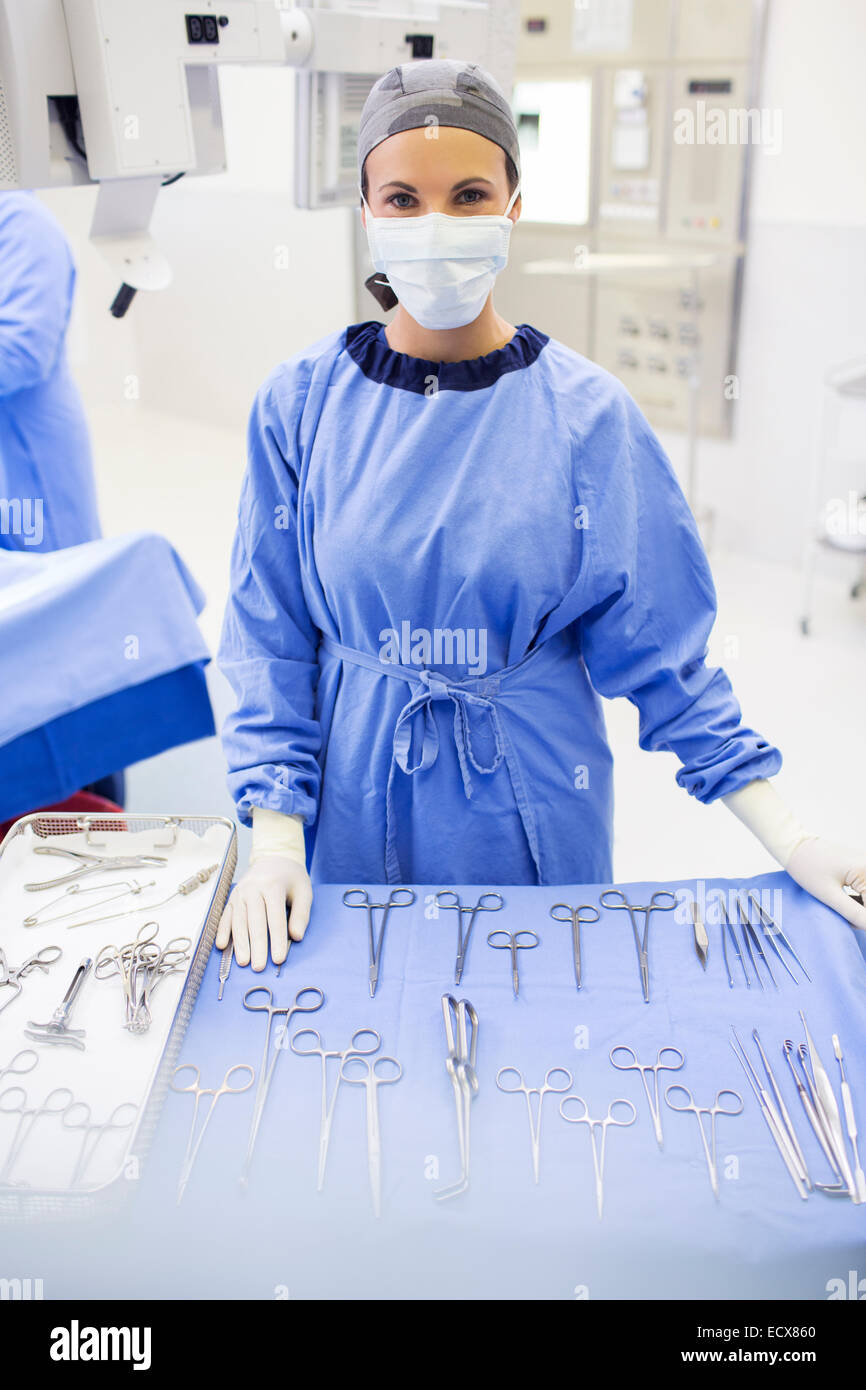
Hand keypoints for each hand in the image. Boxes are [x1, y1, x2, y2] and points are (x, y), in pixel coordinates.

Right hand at [215, 855, 312, 970]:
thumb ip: (301, 914)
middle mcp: (253, 888)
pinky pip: (225, 916)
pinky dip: (223, 931)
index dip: (276, 940)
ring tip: (243, 962)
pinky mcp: (232, 898)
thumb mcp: (304, 891)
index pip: (275, 917)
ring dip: (240, 943)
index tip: (278, 959)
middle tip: (258, 967)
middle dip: (256, 946)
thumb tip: (296, 937)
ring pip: (238, 921)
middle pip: (255, 921)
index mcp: (273, 885)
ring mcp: (240, 893)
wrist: (274, 858)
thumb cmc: (291, 878)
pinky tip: (222, 946)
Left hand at [786, 837, 865, 929]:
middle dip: (862, 912)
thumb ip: (854, 914)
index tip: (848, 922)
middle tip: (846, 917)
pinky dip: (860, 896)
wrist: (795, 847)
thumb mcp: (830, 896)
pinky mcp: (863, 865)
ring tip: (842, 906)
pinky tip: (847, 899)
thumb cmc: (807, 868)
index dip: (862, 919)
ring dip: (862, 905)